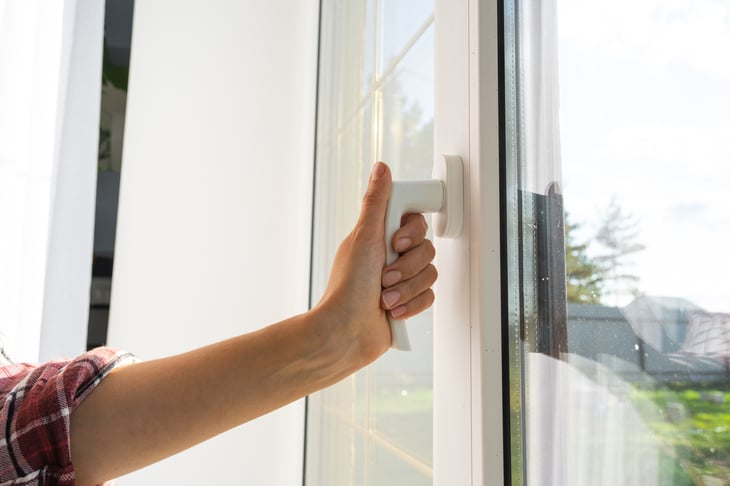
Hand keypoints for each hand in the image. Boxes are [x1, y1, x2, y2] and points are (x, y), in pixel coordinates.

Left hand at [315, 162, 437, 364]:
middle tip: (384, 275)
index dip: (411, 233)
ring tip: (384, 298)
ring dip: (407, 288)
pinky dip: (412, 305)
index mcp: (379, 237)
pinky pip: (429, 296)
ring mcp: (400, 281)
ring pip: (430, 274)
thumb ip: (377, 202)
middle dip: (407, 267)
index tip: (397, 242)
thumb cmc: (347, 287)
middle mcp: (390, 257)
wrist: (345, 333)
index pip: (415, 222)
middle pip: (426, 249)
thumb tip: (381, 168)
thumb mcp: (364, 237)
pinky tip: (393, 311)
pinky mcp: (408, 302)